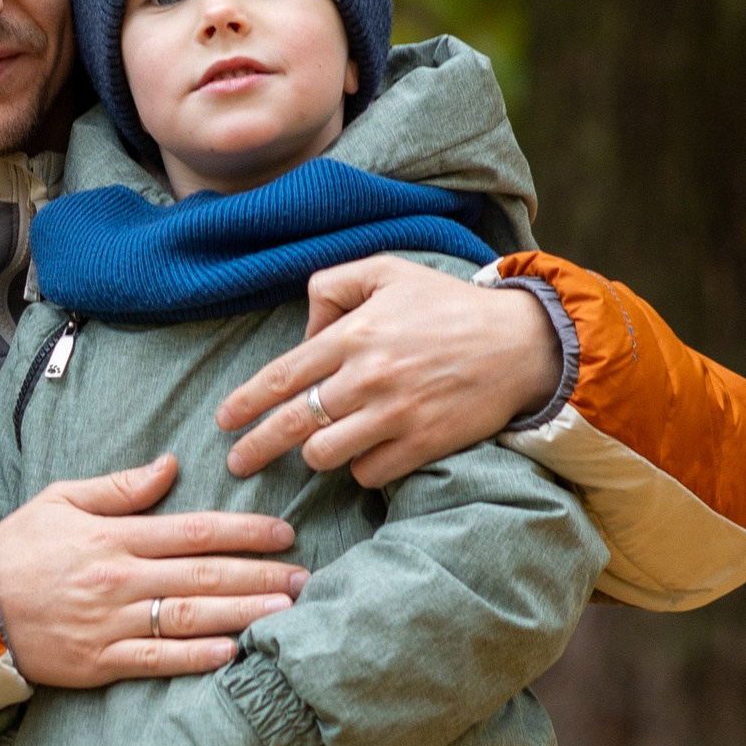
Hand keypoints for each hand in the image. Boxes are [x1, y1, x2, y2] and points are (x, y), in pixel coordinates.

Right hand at [0, 458, 302, 686]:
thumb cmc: (15, 550)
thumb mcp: (60, 500)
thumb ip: (119, 487)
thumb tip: (170, 465)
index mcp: (113, 537)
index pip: (194, 531)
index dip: (244, 530)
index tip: (283, 532)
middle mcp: (119, 580)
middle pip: (204, 576)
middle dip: (261, 574)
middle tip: (305, 577)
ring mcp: (111, 624)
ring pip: (191, 618)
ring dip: (244, 614)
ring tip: (287, 612)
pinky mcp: (100, 662)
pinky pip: (158, 661)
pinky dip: (197, 658)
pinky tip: (233, 652)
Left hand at [218, 257, 563, 487]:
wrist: (521, 342)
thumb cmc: (448, 305)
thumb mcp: (388, 272)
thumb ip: (335, 286)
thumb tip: (305, 329)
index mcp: (353, 335)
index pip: (280, 376)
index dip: (245, 404)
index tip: (224, 421)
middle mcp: (367, 377)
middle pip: (291, 424)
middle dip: (255, 448)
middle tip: (237, 462)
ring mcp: (395, 415)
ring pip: (324, 455)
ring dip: (314, 455)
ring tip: (317, 448)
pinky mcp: (422, 444)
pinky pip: (368, 473)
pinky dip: (360, 470)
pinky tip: (365, 456)